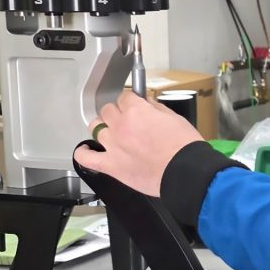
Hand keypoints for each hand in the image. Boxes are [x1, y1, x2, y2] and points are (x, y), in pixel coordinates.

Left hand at [74, 90, 203, 196]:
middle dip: (117, 112)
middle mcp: (121, 126)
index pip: (124, 97)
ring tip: (112, 132)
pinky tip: (86, 150)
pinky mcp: (111, 166)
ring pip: (95, 128)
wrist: (185, 172)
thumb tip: (147, 104)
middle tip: (127, 119)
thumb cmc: (184, 147)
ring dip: (104, 128)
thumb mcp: (175, 118)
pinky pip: (87, 158)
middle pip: (107, 110)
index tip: (134, 103)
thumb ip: (157, 109)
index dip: (131, 100)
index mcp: (137, 111)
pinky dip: (84, 153)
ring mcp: (113, 146)